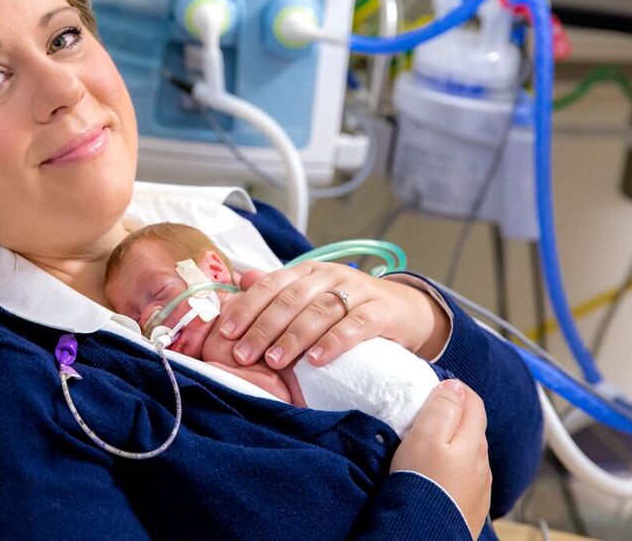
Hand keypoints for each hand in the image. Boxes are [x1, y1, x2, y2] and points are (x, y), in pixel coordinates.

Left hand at [211, 260, 449, 368]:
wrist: (405, 310)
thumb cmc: (349, 307)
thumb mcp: (312, 296)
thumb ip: (278, 291)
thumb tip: (242, 280)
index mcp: (307, 271)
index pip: (271, 285)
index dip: (247, 308)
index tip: (226, 333)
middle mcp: (329, 276)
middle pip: (291, 299)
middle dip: (263, 327)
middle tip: (244, 354)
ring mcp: (356, 291)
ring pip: (319, 311)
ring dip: (293, 337)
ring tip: (274, 360)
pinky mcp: (380, 310)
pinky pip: (355, 325)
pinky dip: (334, 342)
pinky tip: (316, 360)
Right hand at [390, 380, 491, 539]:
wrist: (426, 534)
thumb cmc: (423, 485)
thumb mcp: (426, 435)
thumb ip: (442, 407)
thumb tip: (454, 385)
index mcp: (474, 440)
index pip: (473, 401)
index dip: (454, 388)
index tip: (433, 387)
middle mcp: (482, 462)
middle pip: (472, 426)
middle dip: (453, 414)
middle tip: (425, 414)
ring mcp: (479, 486)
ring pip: (469, 453)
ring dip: (453, 443)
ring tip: (427, 446)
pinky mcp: (470, 504)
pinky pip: (464, 476)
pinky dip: (452, 467)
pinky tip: (435, 474)